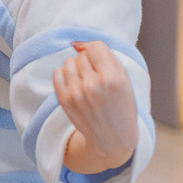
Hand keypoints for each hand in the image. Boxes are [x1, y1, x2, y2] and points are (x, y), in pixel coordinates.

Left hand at [54, 41, 137, 174]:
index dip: (98, 53)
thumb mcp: (124, 79)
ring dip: (76, 69)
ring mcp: (76, 93)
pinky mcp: (64, 100)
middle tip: (97, 77)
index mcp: (113, 78)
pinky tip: (76, 87)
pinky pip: (57, 73)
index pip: (96, 46)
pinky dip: (65, 76)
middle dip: (89, 63)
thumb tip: (76, 44)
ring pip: (68, 62)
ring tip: (87, 82)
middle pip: (81, 55)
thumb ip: (105, 56)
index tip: (101, 63)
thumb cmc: (121, 106)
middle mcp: (93, 85)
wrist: (113, 138)